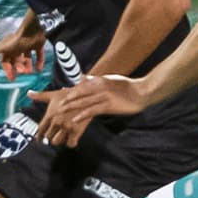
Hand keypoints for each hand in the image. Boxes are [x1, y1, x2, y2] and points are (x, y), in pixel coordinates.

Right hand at [0, 28, 45, 80]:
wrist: (33, 30)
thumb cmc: (17, 40)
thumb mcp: (4, 47)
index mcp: (9, 48)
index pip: (6, 61)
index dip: (8, 69)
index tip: (11, 78)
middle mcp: (17, 46)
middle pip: (16, 60)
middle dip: (18, 67)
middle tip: (22, 73)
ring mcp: (28, 45)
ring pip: (27, 58)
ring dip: (28, 66)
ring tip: (30, 72)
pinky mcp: (37, 44)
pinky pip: (38, 54)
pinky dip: (39, 61)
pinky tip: (39, 69)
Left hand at [29, 74, 145, 147]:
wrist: (142, 92)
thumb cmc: (129, 87)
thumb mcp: (111, 80)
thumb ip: (97, 79)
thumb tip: (84, 77)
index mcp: (100, 81)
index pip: (81, 86)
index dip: (70, 92)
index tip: (60, 96)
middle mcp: (100, 87)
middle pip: (79, 93)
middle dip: (67, 99)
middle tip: (55, 106)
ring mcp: (103, 96)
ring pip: (83, 102)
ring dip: (71, 107)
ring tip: (60, 112)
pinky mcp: (108, 105)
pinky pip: (92, 110)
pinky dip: (82, 114)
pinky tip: (74, 120)